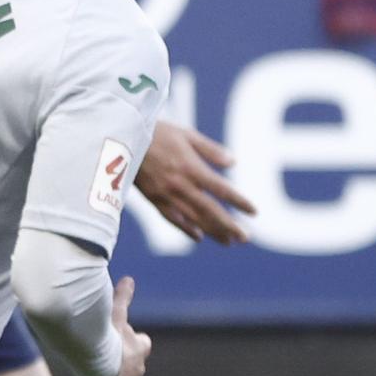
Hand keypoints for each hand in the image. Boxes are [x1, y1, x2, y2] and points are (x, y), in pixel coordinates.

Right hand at [87, 277, 150, 375]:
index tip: (125, 337)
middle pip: (135, 363)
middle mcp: (135, 365)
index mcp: (139, 347)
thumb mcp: (115, 313)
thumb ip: (121, 297)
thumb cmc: (111, 338)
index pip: (142, 343)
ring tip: (98, 375)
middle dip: (125, 360)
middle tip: (110, 355)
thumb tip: (129, 279)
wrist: (106, 365)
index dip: (135, 341)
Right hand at [132, 120, 254, 244]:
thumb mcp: (186, 134)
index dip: (239, 201)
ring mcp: (166, 195)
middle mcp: (181, 185)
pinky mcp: (153, 199)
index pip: (221, 189)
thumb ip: (210, 149)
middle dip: (229, 225)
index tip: (254, 212)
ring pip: (193, 218)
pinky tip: (198, 236)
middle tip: (246, 238)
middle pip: (210, 210)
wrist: (122, 140)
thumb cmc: (156, 133)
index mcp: (191, 168)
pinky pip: (172, 219)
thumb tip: (233, 162)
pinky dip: (186, 229)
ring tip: (229, 242)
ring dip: (212, 231)